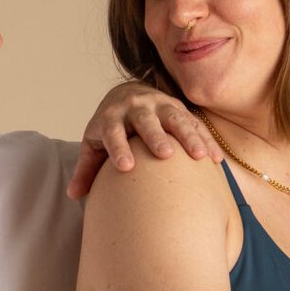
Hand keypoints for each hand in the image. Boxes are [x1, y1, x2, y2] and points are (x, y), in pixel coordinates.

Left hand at [67, 81, 222, 200]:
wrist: (127, 95)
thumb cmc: (108, 129)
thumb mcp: (93, 145)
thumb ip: (86, 169)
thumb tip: (73, 195)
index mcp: (111, 117)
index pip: (113, 132)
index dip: (118, 148)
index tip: (125, 167)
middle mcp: (135, 108)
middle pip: (146, 121)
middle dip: (155, 136)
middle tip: (165, 154)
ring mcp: (160, 105)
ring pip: (175, 118)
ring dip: (188, 136)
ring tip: (199, 156)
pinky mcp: (179, 109)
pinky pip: (195, 124)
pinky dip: (205, 140)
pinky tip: (216, 159)